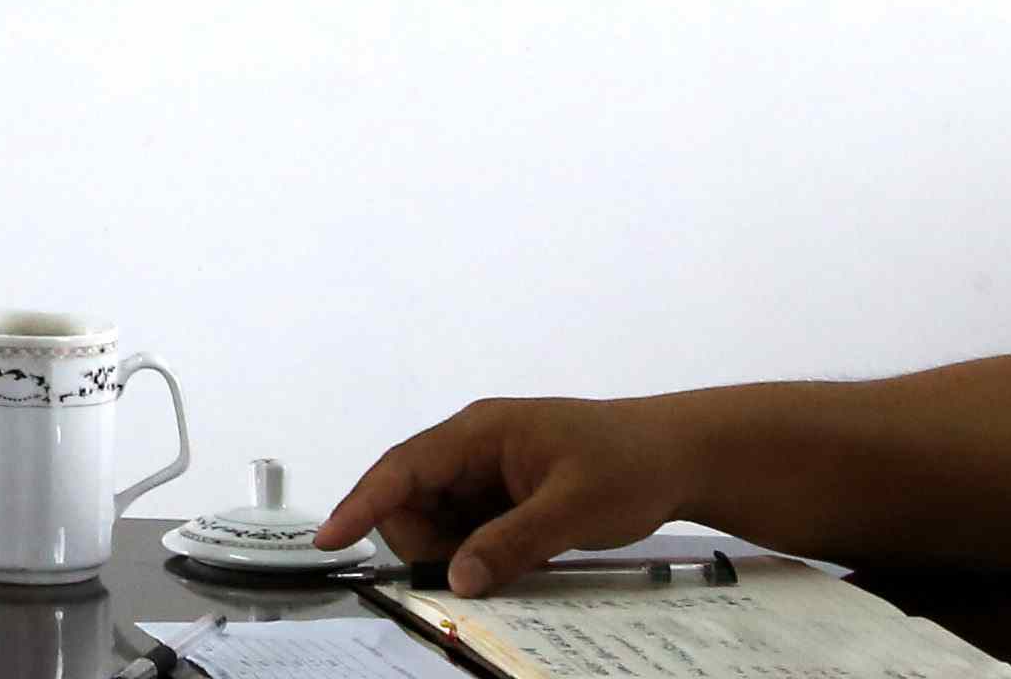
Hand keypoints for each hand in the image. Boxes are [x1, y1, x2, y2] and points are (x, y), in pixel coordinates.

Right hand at [313, 397, 695, 594]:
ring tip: (520, 554)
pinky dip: (479, 554)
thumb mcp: (573, 506)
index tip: (330, 540)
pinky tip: (521, 556)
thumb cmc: (629, 463)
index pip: (403, 467)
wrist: (679, 457)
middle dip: (428, 543)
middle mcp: (473, 448)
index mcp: (480, 431)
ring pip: (438, 522)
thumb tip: (456, 580)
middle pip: (412, 502)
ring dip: (457, 552)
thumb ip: (512, 542)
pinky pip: (467, 532)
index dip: (362, 503)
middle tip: (480, 567)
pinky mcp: (503, 497)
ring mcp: (488, 473)